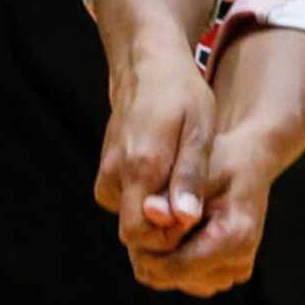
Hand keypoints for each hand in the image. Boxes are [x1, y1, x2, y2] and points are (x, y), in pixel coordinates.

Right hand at [96, 30, 215, 274]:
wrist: (148, 68)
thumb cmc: (182, 96)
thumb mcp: (199, 131)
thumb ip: (189, 177)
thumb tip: (183, 219)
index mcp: (139, 165)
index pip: (139, 232)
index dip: (168, 236)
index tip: (193, 215)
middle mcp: (114, 173)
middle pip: (134, 232)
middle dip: (165, 230)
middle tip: (194, 202)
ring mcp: (106, 173)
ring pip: (131, 220)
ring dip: (158, 215)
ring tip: (184, 186)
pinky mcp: (105, 174)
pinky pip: (126, 205)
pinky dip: (147, 203)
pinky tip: (169, 181)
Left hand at [127, 128, 271, 297]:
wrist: (248, 161)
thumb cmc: (220, 158)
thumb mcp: (194, 165)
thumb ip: (170, 192)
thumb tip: (148, 212)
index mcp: (235, 240)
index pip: (171, 267)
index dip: (144, 247)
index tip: (137, 216)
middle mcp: (237, 265)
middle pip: (166, 277)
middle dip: (147, 249)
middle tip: (147, 211)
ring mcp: (231, 274)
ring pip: (168, 280)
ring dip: (156, 253)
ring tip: (162, 216)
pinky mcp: (222, 275)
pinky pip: (179, 278)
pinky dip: (168, 257)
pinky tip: (173, 228)